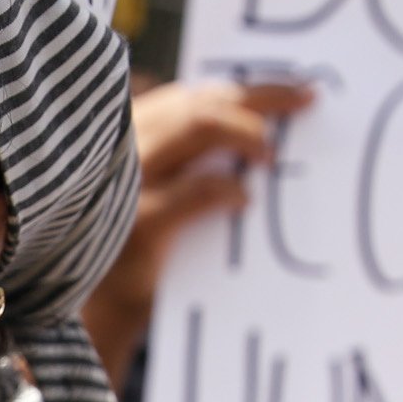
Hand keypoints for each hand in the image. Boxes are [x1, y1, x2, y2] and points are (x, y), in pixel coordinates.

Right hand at [85, 77, 315, 384]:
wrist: (96, 314)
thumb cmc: (133, 248)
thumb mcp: (156, 191)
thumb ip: (188, 159)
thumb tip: (259, 131)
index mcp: (129, 133)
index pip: (195, 93)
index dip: (247, 86)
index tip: (295, 87)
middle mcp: (123, 144)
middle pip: (202, 100)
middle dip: (261, 96)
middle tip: (306, 100)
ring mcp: (128, 178)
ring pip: (199, 126)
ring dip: (247, 131)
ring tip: (273, 152)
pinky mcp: (140, 221)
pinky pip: (200, 189)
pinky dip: (229, 189)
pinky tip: (245, 200)